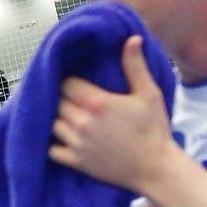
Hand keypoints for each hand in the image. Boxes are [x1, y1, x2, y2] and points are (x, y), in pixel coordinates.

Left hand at [51, 36, 180, 191]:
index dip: (69, 81)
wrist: (155, 168)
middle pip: (56, 102)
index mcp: (97, 103)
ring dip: (55, 117)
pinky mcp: (75, 162)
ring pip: (51, 123)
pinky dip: (50, 143)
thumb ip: (135, 66)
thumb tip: (132, 39)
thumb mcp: (149, 94)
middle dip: (60, 98)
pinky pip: (50, 150)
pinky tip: (57, 137)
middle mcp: (82, 122)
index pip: (66, 84)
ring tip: (64, 114)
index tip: (75, 82)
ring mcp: (76, 143)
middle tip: (69, 97)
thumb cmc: (154, 129)